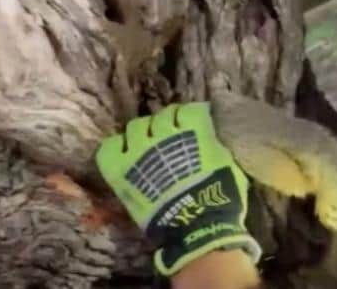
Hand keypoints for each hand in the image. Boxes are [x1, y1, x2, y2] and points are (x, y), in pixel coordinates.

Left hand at [97, 102, 260, 276]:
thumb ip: (211, 144)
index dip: (192, 115)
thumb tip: (204, 138)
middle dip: (168, 123)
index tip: (195, 123)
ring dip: (145, 133)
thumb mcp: (227, 162)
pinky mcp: (120, 170)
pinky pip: (109, 147)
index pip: (189, 109)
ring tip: (149, 146)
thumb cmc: (221, 198)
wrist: (197, 228)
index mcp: (194, 130)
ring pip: (136, 126)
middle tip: (172, 137)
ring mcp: (139, 151)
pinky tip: (127, 155)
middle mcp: (164, 134)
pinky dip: (118, 148)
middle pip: (162, 116)